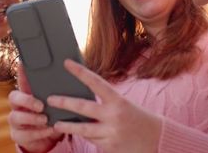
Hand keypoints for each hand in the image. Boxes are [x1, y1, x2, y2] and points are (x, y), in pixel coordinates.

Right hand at [8, 66, 62, 152]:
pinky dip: (38, 132)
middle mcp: (18, 105)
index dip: (21, 72)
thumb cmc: (52, 114)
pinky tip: (49, 129)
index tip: (25, 64)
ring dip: (31, 118)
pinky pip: (24, 134)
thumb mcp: (56, 102)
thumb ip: (59, 91)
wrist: (46, 137)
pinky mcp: (19, 135)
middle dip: (26, 100)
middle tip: (41, 105)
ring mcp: (16, 120)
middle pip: (13, 97)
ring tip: (45, 119)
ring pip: (15, 117)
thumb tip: (76, 76)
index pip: (22, 80)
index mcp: (27, 93)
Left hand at [47, 59, 161, 152]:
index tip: (66, 63)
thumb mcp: (124, 105)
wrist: (158, 140)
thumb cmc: (138, 118)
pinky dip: (86, 137)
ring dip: (67, 126)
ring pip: (83, 129)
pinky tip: (81, 134)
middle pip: (82, 108)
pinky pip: (92, 141)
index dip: (80, 72)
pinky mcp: (109, 147)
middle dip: (64, 103)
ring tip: (56, 124)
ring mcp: (111, 133)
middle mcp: (114, 116)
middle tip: (50, 99)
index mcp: (118, 101)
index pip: (95, 82)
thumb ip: (105, 103)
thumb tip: (81, 102)